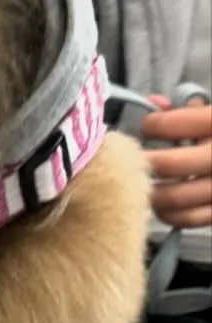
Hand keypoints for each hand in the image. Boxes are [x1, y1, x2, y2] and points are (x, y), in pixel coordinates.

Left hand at [143, 98, 211, 228]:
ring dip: (150, 190)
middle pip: (167, 165)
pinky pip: (187, 218)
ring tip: (141, 182)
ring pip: (173, 197)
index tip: (147, 127)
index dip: (151, 125)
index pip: (171, 124)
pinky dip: (168, 213)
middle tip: (132, 159)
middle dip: (142, 161)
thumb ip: (190, 109)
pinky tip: (162, 203)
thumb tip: (155, 103)